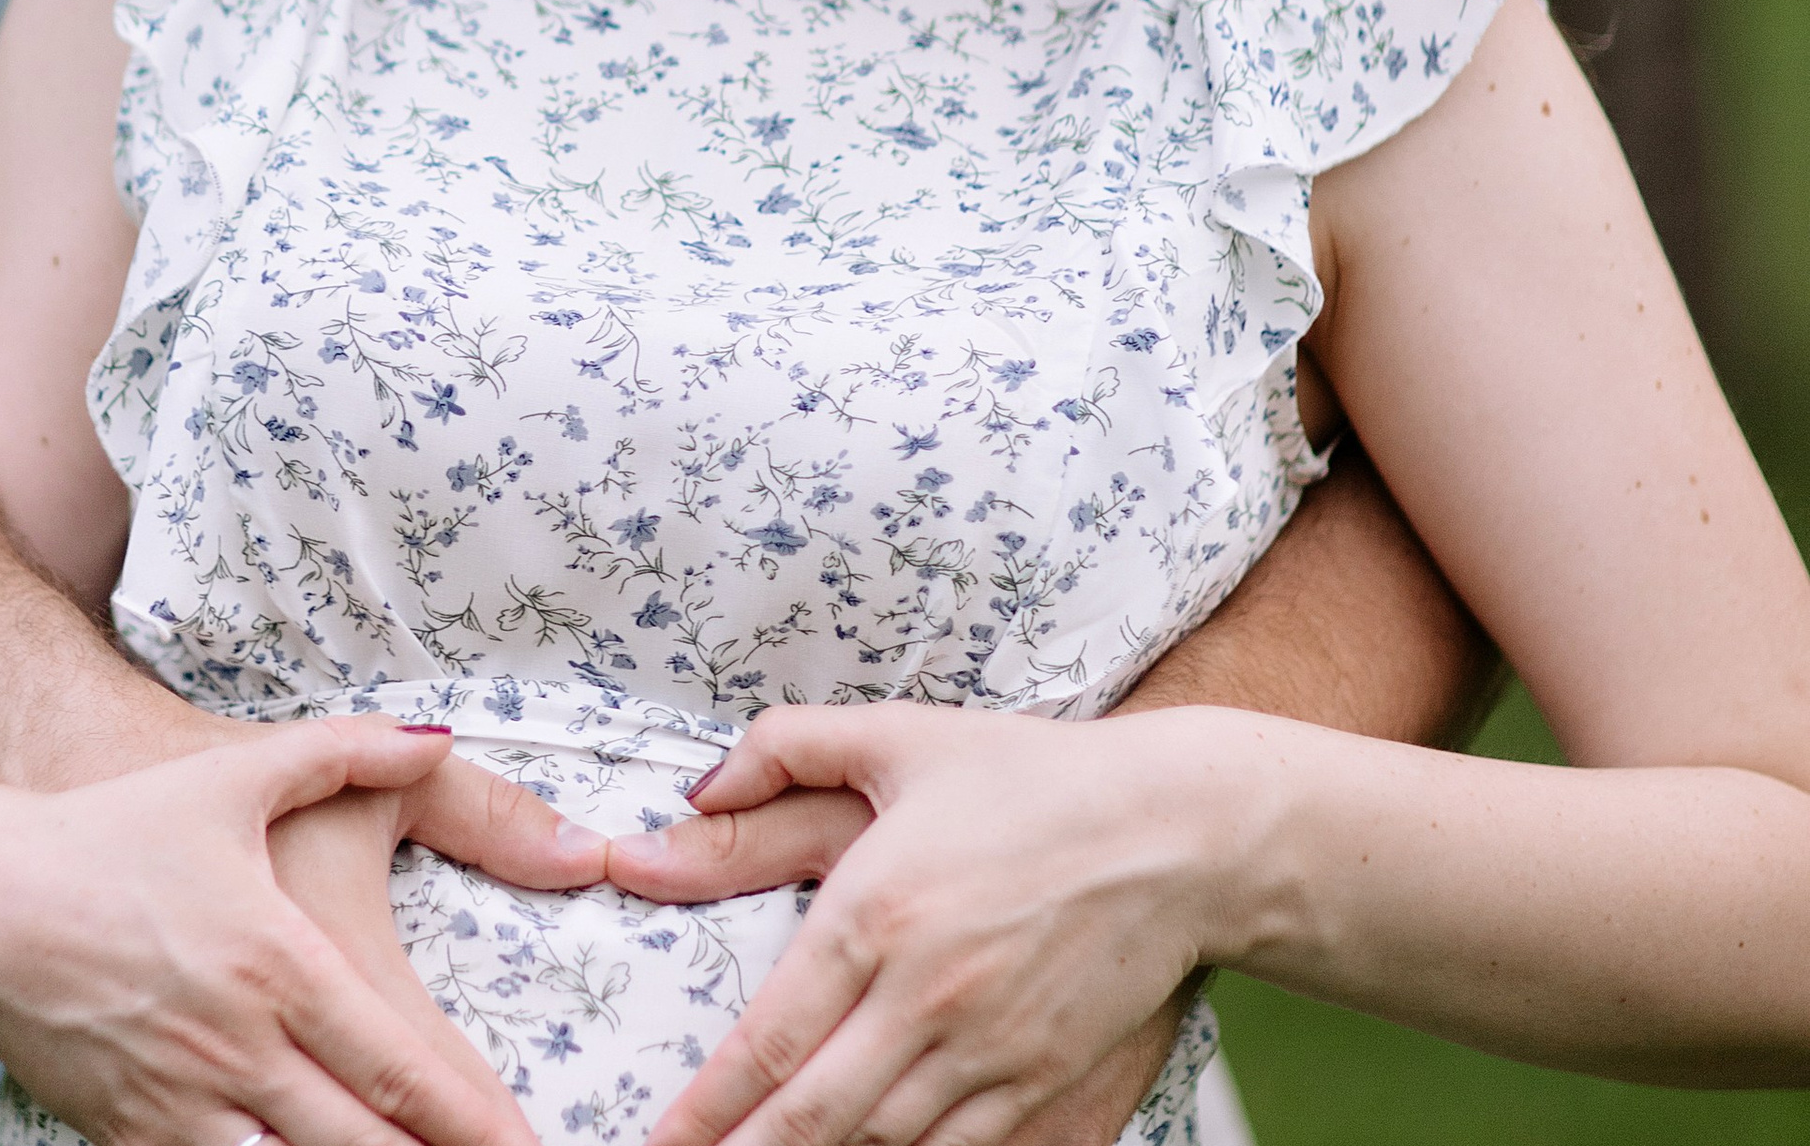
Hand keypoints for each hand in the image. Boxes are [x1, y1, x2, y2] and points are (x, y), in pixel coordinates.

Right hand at [0, 716, 605, 1145]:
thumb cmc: (117, 834)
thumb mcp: (237, 775)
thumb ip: (349, 749)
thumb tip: (439, 735)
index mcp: (280, 962)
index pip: (397, 1066)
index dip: (470, 1118)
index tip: (523, 1143)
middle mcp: (238, 1046)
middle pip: (361, 1144)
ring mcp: (182, 1105)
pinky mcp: (133, 1139)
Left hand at [607, 705, 1229, 1145]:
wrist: (1179, 835)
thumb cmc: (1035, 778)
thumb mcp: (900, 737)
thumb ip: (786, 748)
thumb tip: (698, 786)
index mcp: (877, 913)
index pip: (770, 1041)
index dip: (708, 1107)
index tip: (663, 1138)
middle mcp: (927, 998)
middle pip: (816, 1118)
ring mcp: (992, 1055)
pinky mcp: (1049, 1091)